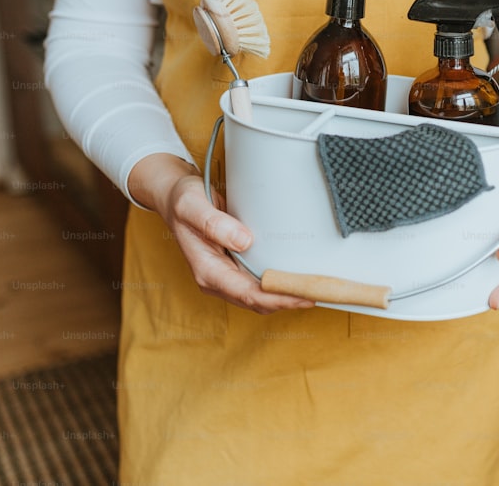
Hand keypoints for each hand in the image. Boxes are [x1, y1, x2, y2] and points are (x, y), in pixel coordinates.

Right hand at [128, 153, 315, 313]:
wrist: (175, 197)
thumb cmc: (182, 200)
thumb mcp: (192, 205)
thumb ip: (214, 223)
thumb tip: (245, 241)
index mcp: (206, 270)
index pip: (247, 294)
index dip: (278, 298)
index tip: (304, 295)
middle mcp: (216, 279)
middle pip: (258, 302)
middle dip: (289, 301)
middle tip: (322, 293)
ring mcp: (226, 275)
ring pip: (261, 298)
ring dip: (287, 296)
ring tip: (318, 290)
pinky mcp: (235, 268)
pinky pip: (260, 285)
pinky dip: (280, 286)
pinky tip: (299, 280)